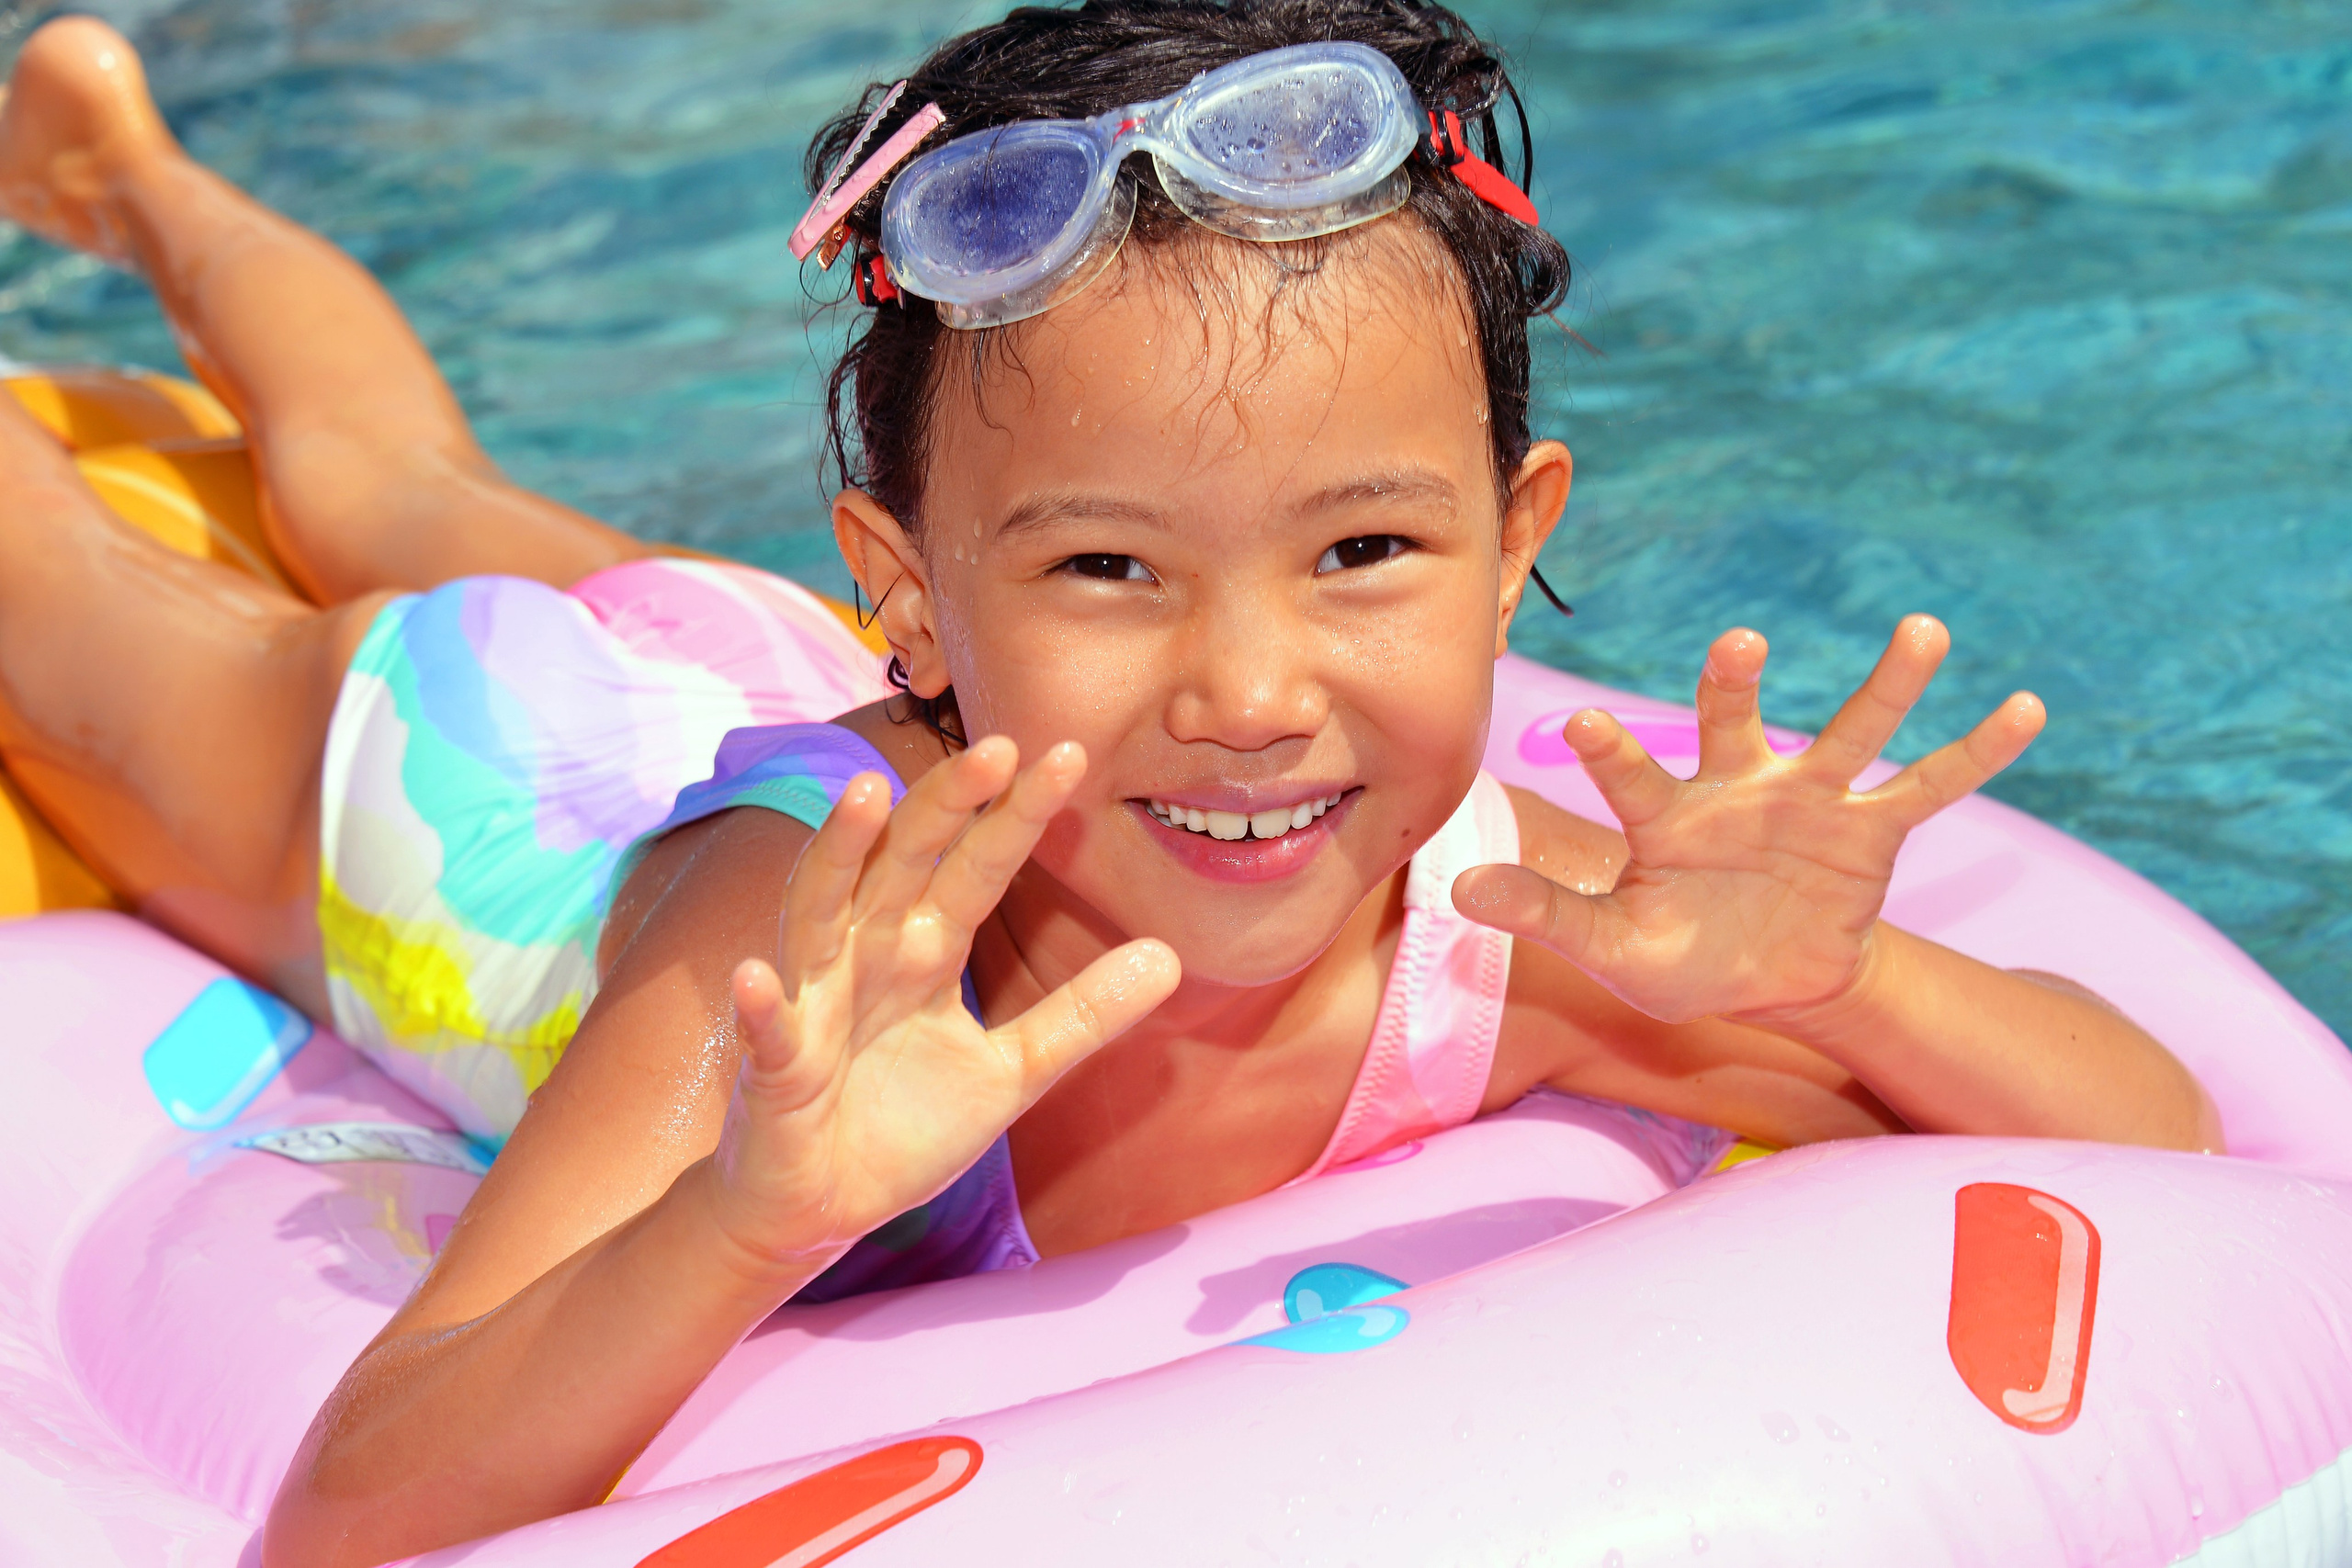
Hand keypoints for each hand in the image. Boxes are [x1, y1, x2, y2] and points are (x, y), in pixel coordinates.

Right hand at [706, 737, 1178, 1272]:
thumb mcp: (1013, 1073)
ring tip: (864, 794)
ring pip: (820, 911)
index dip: (1015, 814)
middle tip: (996, 746)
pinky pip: (767, 1030)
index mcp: (924, 952)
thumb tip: (1171, 956)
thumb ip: (1081, 1015)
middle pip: (903, 863)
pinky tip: (754, 976)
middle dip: (945, 805)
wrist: (819, 1210)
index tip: (1066, 754)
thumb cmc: (902, 1128)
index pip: (976, 868)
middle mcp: (867, 958)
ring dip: (838, 853)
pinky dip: (760, 1005)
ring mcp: (814, 1004)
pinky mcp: (776, 1069)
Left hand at [1455, 616, 2041, 1025]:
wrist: (1765, 985)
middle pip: (1733, 722)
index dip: (1607, 751)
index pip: (1630, 774)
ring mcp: (1809, 804)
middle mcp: (1736, 790)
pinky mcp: (1871, 831)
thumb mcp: (1612, 949)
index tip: (1578, 723)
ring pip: (1849, 732)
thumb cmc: (1677, 958)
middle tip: (1738, 644)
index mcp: (1665, 816)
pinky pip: (1930, 787)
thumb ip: (1546, 913)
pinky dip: (1977, 752)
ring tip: (1923, 630)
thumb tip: (1461, 886)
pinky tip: (2023, 707)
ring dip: (1887, 684)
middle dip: (1733, 684)